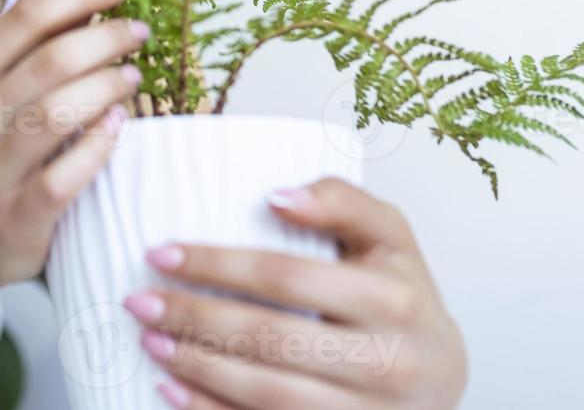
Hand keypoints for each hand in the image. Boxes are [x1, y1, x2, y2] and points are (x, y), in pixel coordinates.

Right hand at [0, 0, 146, 292]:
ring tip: (134, 75)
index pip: (23, 19)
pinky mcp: (16, 217)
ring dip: (107, 86)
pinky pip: (66, 175)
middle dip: (105, 37)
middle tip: (139, 31)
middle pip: (49, 61)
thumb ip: (29, 55)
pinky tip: (118, 125)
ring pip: (57, 113)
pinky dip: (99, 145)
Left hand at [122, 177, 467, 408]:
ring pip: (268, 395)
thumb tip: (277, 193)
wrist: (444, 377)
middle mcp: (390, 363)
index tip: (161, 253)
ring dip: (198, 368)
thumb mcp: (390, 238)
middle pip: (271, 338)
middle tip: (139, 302)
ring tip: (151, 340)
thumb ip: (343, 202)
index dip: (217, 264)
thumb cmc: (400, 297)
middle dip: (195, 319)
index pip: (288, 276)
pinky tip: (172, 392)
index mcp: (396, 300)